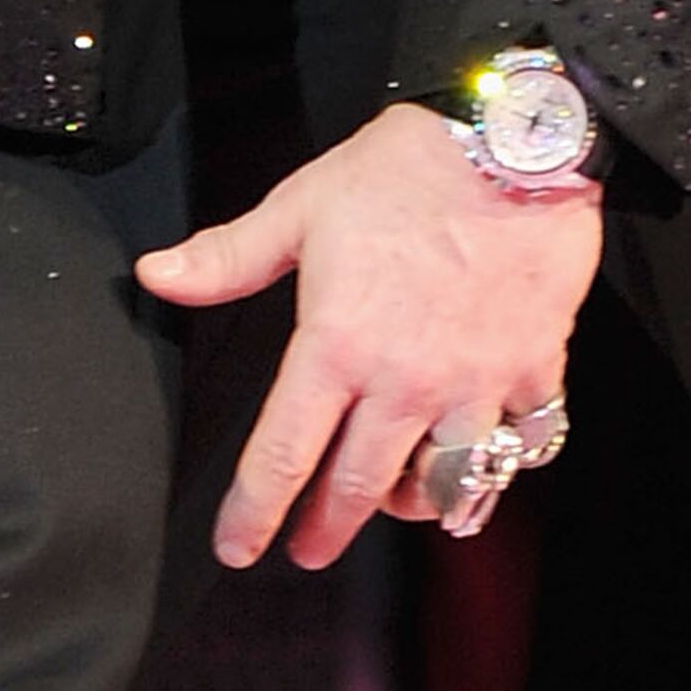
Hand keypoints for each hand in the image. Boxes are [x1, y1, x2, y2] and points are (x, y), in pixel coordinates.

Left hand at [134, 102, 599, 572]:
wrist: (515, 141)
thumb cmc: (407, 168)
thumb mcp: (303, 205)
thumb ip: (229, 256)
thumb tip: (158, 274)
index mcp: (339, 345)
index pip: (284, 454)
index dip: (255, 512)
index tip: (240, 546)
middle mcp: (405, 381)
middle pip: (359, 488)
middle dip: (328, 528)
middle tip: (310, 549)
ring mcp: (475, 384)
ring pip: (444, 484)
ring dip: (415, 503)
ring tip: (397, 500)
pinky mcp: (532, 369)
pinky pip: (521, 443)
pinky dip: (503, 460)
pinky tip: (487, 455)